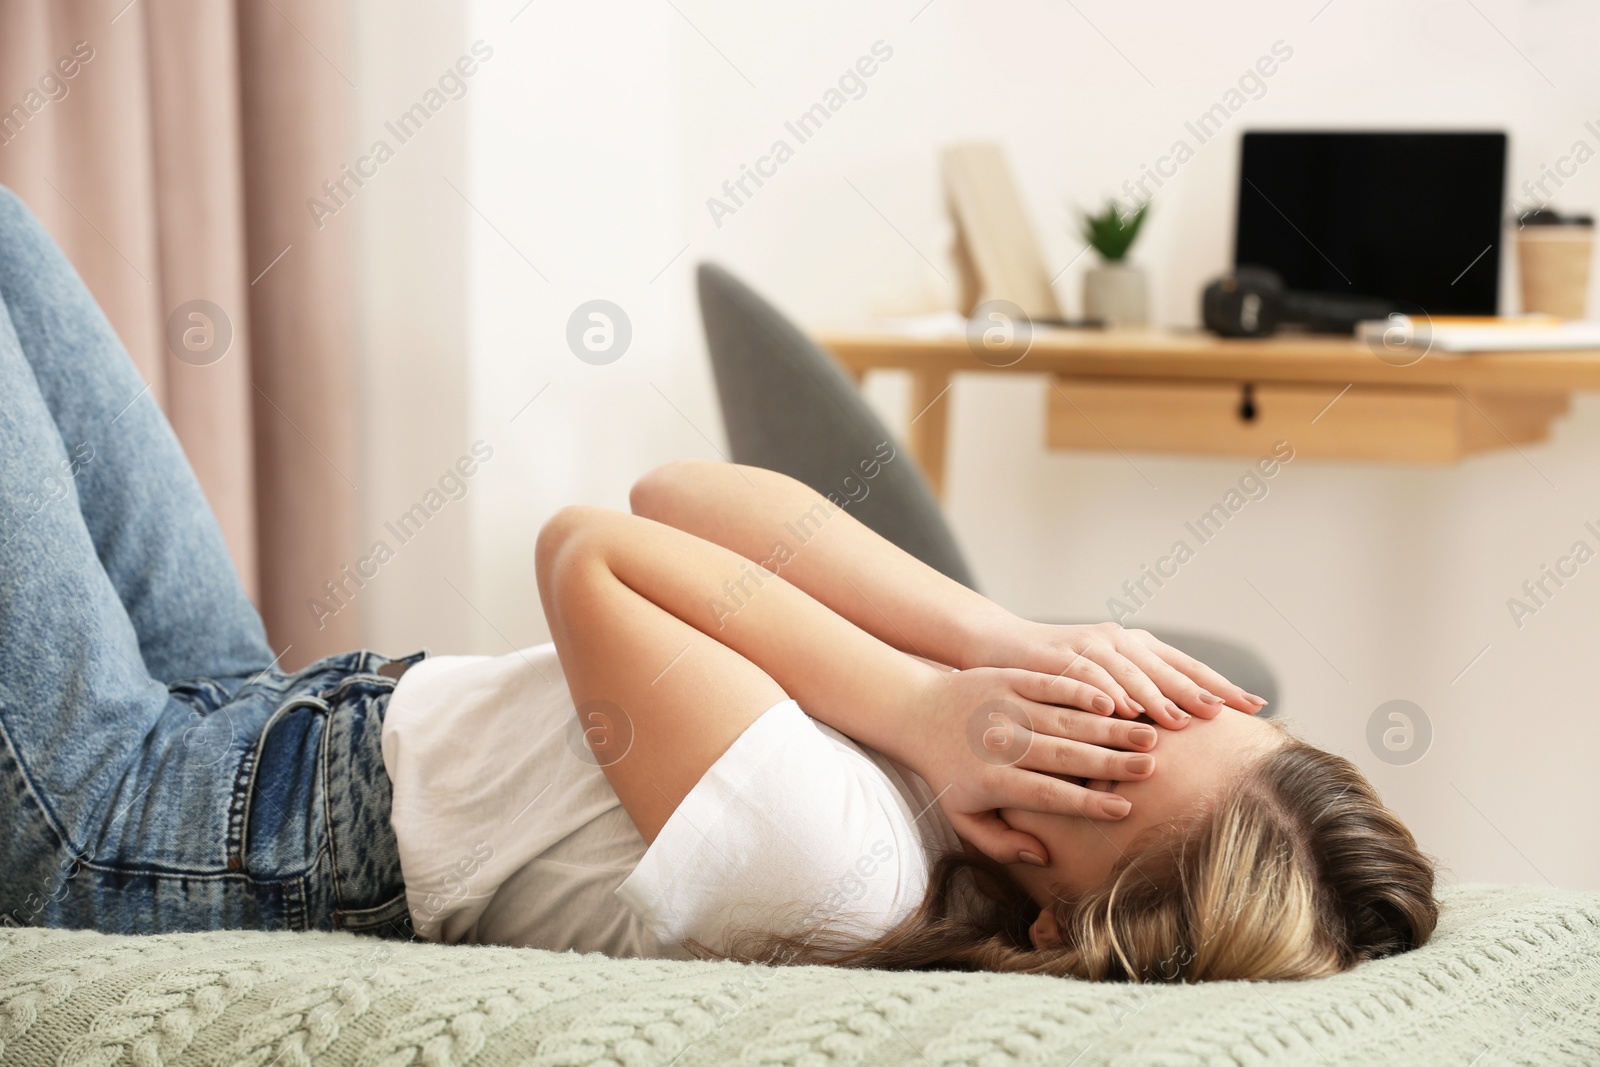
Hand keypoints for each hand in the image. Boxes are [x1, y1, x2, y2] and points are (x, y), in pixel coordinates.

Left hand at [897, 665, 1161, 865]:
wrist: (914, 712)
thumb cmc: (947, 772)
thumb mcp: (962, 816)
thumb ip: (1000, 843)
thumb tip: (1042, 857)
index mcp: (991, 780)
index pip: (1046, 795)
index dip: (1084, 804)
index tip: (1123, 810)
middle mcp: (1000, 743)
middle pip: (1063, 755)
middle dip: (1110, 763)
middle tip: (1151, 768)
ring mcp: (1006, 707)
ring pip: (1065, 719)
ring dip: (1108, 728)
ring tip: (1148, 735)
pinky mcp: (1009, 678)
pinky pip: (1051, 685)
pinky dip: (1082, 691)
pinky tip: (1114, 701)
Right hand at [969, 619, 1266, 728]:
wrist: (998, 650)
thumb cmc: (1059, 677)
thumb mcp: (1106, 685)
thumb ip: (1141, 701)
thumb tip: (1189, 734)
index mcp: (1135, 647)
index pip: (1186, 666)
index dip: (1220, 685)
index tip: (1256, 706)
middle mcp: (1117, 640)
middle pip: (1166, 666)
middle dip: (1196, 690)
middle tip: (1224, 715)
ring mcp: (1087, 645)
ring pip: (1128, 671)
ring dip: (1153, 696)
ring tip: (1177, 721)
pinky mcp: (1056, 655)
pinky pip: (1083, 675)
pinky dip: (1103, 691)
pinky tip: (1119, 711)